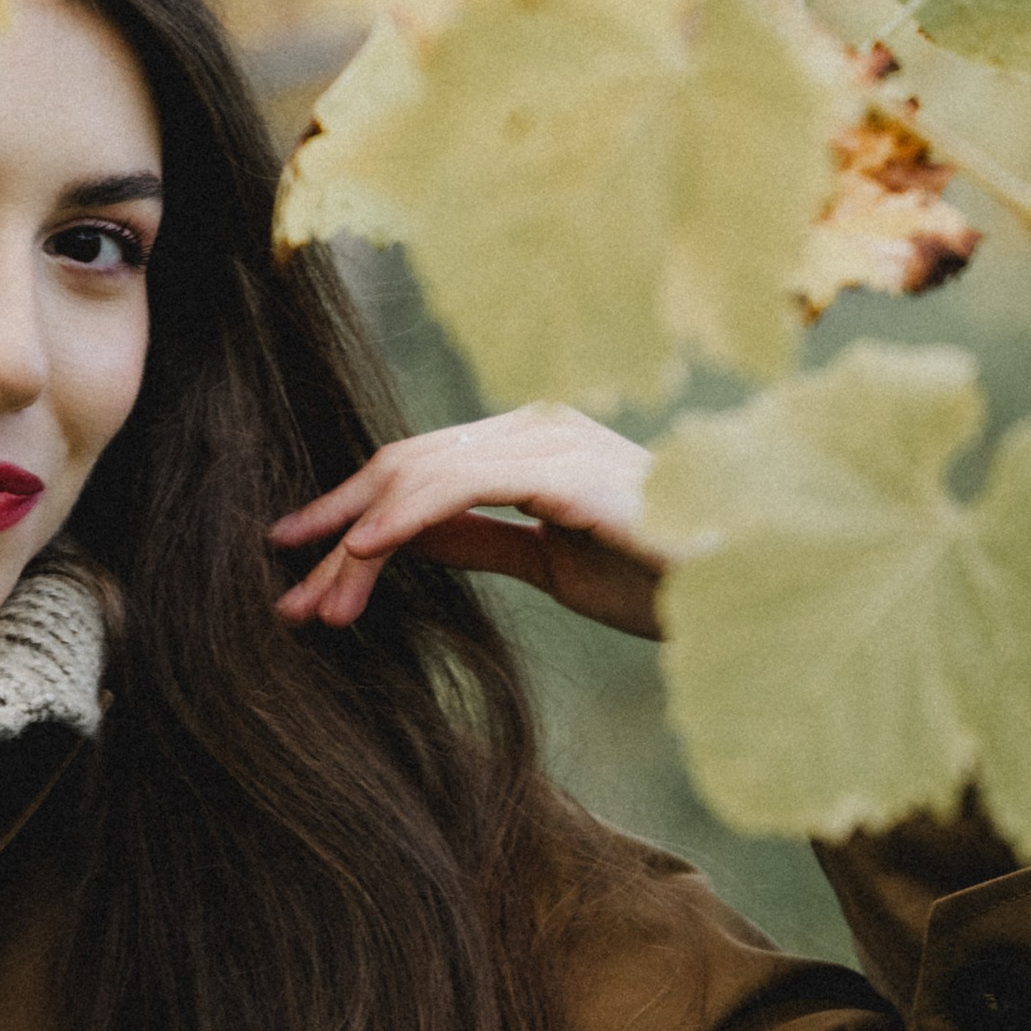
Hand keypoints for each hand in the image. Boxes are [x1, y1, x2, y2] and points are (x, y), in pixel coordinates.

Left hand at [270, 404, 664, 642]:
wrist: (744, 591)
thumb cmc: (661, 578)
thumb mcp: (550, 563)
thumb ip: (482, 540)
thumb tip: (405, 539)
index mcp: (530, 444)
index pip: (416, 473)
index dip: (351, 518)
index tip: (300, 567)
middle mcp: (532, 427)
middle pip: (402, 471)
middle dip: (336, 535)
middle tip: (287, 602)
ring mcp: (546, 439)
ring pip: (415, 480)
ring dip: (354, 544)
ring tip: (315, 604)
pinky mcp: (560, 467)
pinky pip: (457, 487)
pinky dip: (400, 518)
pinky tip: (361, 555)